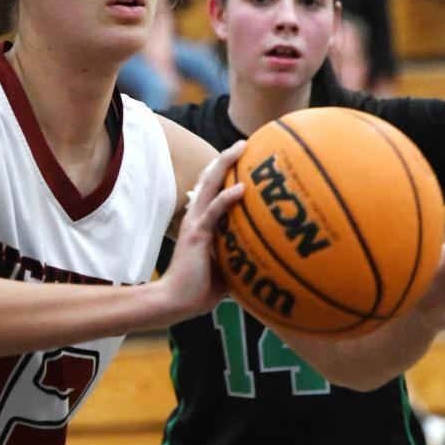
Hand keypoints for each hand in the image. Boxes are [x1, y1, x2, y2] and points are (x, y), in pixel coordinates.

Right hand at [161, 143, 245, 321]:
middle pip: (209, 179)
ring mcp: (195, 224)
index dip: (224, 172)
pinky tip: (242, 187)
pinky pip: (214, 212)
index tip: (243, 158)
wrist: (177, 302)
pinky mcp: (197, 235)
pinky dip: (227, 198)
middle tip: (244, 143)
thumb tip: (268, 258)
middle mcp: (196, 217)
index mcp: (201, 223)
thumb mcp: (226, 267)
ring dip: (225, 164)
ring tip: (241, 147)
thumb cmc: (200, 289)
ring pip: (209, 185)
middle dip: (226, 158)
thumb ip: (241, 256)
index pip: (211, 190)